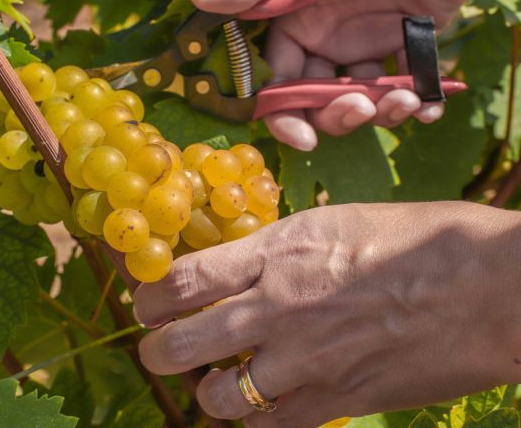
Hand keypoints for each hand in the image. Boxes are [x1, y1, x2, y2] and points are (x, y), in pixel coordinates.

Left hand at [134, 202, 520, 425]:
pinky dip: (256, 421)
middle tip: (158, 351)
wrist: (492, 286)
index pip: (182, 280)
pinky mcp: (337, 402)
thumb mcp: (334, 222)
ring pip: (218, 398)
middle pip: (180, 344)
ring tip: (216, 383)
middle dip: (157, 351)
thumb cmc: (420, 239)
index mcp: (277, 253)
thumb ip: (280, 251)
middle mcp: (277, 308)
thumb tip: (242, 268)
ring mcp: (305, 362)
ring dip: (209, 392)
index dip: (149, 296)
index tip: (143, 303)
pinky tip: (263, 408)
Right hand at [191, 0, 484, 150]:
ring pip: (364, 97)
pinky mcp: (411, 40)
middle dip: (338, 116)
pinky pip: (409, 82)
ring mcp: (370, 39)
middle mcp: (329, 34)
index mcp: (298, 16)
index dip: (285, 112)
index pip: (280, 78)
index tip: (304, 137)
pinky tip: (430, 104)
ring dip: (382, 112)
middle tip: (363, 108)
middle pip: (320, 98)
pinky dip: (420, 102)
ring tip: (409, 101)